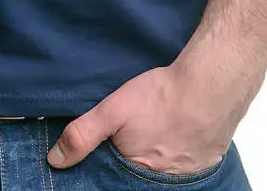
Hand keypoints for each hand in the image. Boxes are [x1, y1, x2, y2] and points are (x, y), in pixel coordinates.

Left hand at [46, 50, 263, 175]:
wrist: (211, 85)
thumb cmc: (161, 98)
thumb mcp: (113, 111)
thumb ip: (82, 135)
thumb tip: (55, 160)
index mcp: (138, 176)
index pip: (115, 181)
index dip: (109, 167)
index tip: (107, 152)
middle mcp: (162, 183)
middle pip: (138, 175)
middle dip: (131, 161)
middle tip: (132, 137)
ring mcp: (187, 176)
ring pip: (161, 170)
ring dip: (154, 156)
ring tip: (151, 132)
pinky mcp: (206, 163)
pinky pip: (184, 164)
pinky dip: (176, 151)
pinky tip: (173, 132)